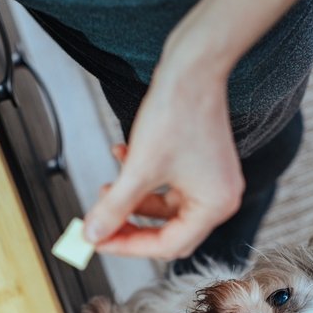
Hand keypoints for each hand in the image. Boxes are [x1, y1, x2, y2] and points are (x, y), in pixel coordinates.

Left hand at [82, 62, 244, 260]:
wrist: (193, 66)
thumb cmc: (177, 112)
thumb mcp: (138, 168)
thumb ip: (114, 207)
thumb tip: (93, 235)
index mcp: (215, 206)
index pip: (167, 245)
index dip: (128, 246)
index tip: (98, 241)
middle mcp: (220, 197)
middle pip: (168, 230)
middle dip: (131, 225)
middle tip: (101, 225)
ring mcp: (212, 179)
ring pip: (165, 206)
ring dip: (133, 199)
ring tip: (104, 188)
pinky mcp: (201, 162)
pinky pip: (169, 184)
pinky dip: (144, 178)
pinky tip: (121, 157)